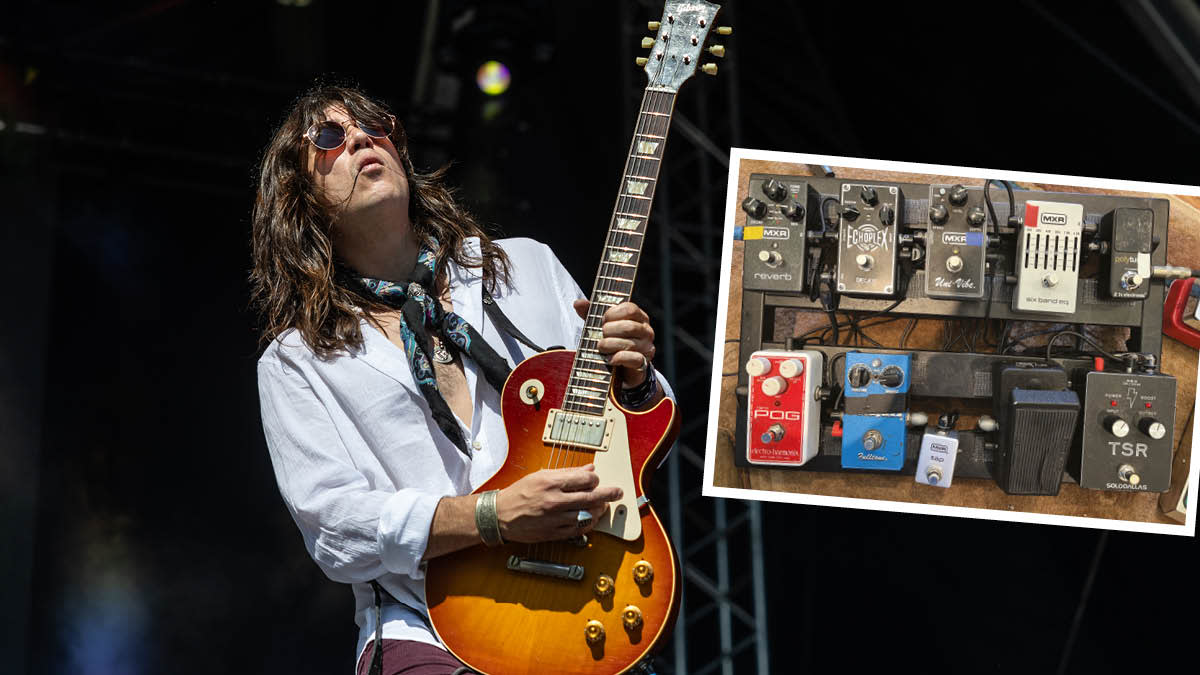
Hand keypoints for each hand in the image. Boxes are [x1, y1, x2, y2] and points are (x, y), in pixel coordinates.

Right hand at [495, 464, 622, 542]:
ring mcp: (555, 519)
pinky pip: (578, 529)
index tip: (596, 480)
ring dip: (598, 510)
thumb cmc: (519, 494)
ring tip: (602, 506)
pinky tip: (590, 519)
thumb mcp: (540, 476)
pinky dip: (588, 524)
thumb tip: (588, 469)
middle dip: (608, 494)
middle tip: (617, 492)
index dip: (595, 480)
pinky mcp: (554, 533)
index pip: (584, 480)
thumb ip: (566, 473)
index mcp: (551, 483)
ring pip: (587, 515)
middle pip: (591, 497)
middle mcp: (554, 501)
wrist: (500, 516)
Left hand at [573, 299, 655, 387]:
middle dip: (609, 331)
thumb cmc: (612, 340)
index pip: (630, 309)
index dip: (613, 314)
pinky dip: (618, 358)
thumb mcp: (601, 325)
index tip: (602, 320)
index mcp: (639, 317)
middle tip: (600, 336)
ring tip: (601, 348)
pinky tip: (609, 359)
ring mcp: (647, 347)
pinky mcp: (643, 363)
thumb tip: (578, 303)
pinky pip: (633, 359)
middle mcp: (646, 331)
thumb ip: (590, 313)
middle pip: (629, 327)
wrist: (621, 367)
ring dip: (610, 345)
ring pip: (629, 344)